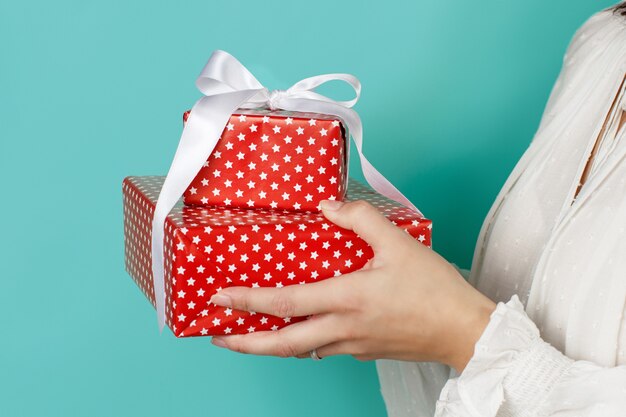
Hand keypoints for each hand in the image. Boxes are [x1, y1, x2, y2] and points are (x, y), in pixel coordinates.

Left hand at [209, 199, 495, 372]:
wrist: (465, 331)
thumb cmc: (435, 291)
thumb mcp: (399, 243)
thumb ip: (361, 219)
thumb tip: (330, 206)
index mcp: (347, 300)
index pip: (285, 302)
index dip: (248, 301)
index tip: (219, 299)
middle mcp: (343, 328)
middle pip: (282, 344)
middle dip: (246, 342)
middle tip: (218, 337)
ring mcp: (353, 345)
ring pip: (302, 350)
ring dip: (272, 345)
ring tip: (253, 335)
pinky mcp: (365, 351)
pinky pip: (326, 349)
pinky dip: (305, 342)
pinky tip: (305, 330)